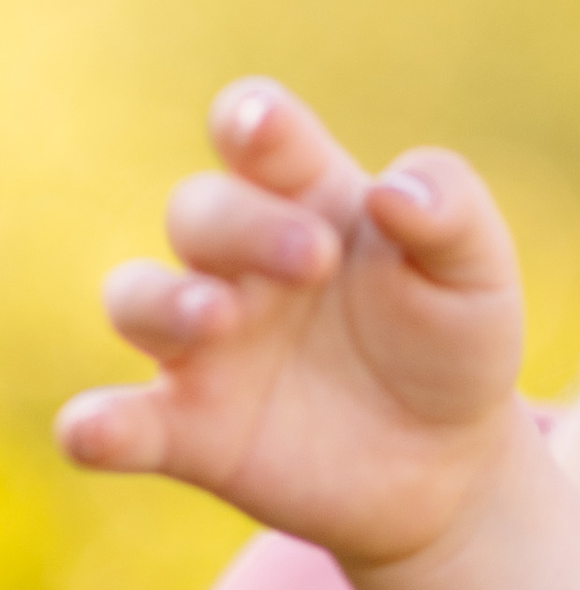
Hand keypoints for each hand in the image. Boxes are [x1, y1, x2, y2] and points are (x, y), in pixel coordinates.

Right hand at [60, 81, 528, 571]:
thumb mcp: (478, 274)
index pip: (256, 134)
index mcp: (307, 199)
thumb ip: (451, 214)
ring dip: (165, 301)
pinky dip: (99, 425)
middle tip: (316, 258)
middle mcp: (239, 263)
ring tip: (219, 318)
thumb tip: (395, 193)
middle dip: (246, 225)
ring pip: (137, 297)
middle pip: (201, 211)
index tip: (263, 128)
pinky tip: (92, 434)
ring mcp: (206, 345)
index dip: (250, 123)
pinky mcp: (191, 432)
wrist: (451, 466)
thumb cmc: (453, 344)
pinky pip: (123, 422)